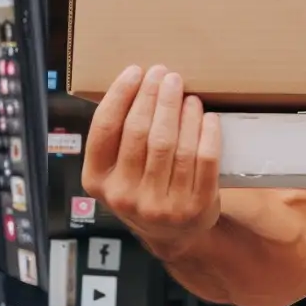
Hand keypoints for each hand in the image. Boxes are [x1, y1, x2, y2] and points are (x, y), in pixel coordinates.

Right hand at [81, 64, 221, 257]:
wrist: (175, 235)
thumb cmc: (142, 187)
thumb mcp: (116, 171)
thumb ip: (117, 137)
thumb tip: (135, 81)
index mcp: (99, 181)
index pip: (105, 128)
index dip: (120, 94)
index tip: (135, 70)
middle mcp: (126, 197)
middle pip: (140, 132)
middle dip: (153, 96)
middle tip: (163, 73)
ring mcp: (161, 206)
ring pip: (172, 144)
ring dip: (179, 109)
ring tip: (185, 92)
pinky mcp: (194, 208)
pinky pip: (203, 159)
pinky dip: (206, 132)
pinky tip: (206, 115)